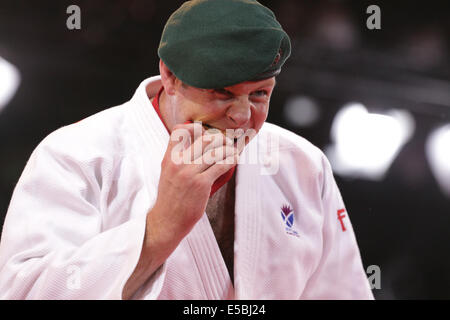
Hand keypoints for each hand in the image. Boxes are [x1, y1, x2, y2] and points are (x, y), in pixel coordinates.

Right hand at [151, 122, 239, 239]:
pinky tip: (234, 159)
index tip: (204, 132)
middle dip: (220, 138)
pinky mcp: (201, 184)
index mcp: (169, 158)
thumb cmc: (171, 198)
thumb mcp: (167, 174)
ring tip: (234, 151)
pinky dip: (231, 160)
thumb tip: (197, 146)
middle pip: (204, 139)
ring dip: (229, 149)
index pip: (179, 132)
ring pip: (215, 152)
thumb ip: (178, 159)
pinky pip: (221, 166)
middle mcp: (178, 163)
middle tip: (227, 142)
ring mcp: (190, 173)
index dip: (194, 127)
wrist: (167, 221)